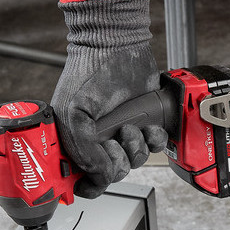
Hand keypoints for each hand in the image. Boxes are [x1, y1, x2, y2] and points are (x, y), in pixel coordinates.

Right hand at [50, 0, 167, 198]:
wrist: (117, 46)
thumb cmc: (89, 72)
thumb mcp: (74, 114)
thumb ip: (84, 150)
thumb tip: (99, 175)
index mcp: (74, 142)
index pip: (81, 179)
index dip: (90, 183)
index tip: (97, 175)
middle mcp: (98, 141)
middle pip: (112, 175)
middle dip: (117, 160)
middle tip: (114, 139)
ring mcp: (121, 134)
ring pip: (134, 163)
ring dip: (136, 148)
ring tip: (130, 126)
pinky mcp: (144, 126)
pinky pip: (154, 148)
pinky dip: (154, 140)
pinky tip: (148, 126)